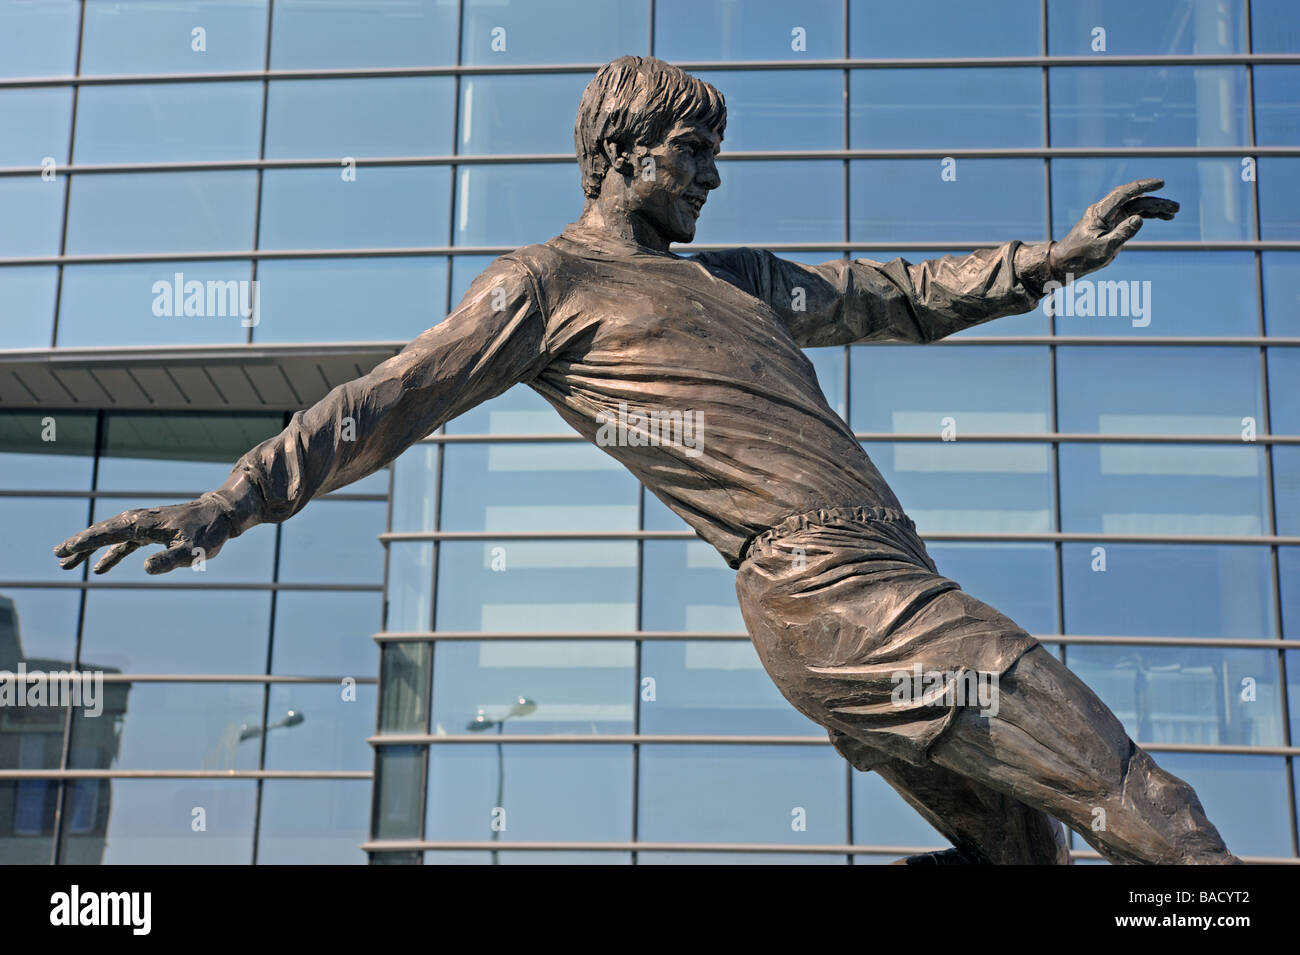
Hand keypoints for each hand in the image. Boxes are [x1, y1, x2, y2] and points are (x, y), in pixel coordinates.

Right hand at [53, 494, 236, 575]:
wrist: (221, 515)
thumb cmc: (208, 532)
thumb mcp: (192, 551)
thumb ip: (170, 560)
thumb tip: (145, 567)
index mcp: (142, 524)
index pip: (106, 533)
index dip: (83, 542)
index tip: (64, 549)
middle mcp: (138, 521)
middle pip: (101, 532)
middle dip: (79, 544)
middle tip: (57, 555)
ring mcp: (143, 525)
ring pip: (109, 537)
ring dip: (89, 549)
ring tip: (67, 563)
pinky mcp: (151, 532)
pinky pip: (123, 543)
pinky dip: (110, 553)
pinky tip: (101, 567)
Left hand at [1049, 178, 1178, 279]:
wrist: (1065, 264)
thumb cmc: (1081, 257)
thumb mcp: (1104, 248)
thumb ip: (1122, 234)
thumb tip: (1140, 219)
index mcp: (1100, 212)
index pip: (1124, 193)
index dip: (1143, 186)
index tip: (1161, 183)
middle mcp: (1106, 211)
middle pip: (1135, 201)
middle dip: (1156, 202)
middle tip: (1176, 208)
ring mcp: (1110, 217)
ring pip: (1136, 207)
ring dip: (1155, 209)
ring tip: (1173, 213)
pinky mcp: (1112, 224)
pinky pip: (1133, 216)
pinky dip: (1147, 216)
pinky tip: (1161, 218)